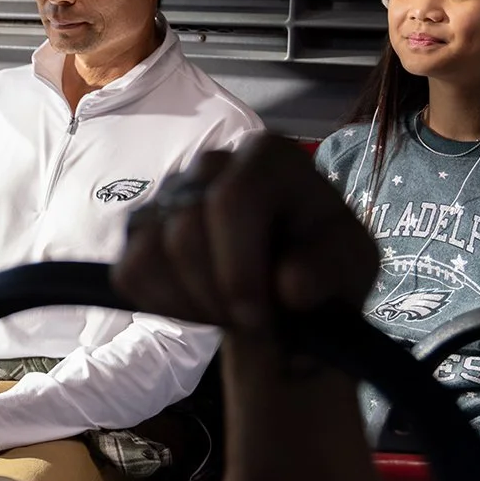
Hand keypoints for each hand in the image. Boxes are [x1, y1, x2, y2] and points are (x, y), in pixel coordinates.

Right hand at [112, 134, 376, 336]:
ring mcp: (169, 194)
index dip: (237, 268)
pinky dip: (162, 304)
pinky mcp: (140, 228)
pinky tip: (200, 308)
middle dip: (215, 293)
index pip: (231, 200)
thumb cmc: (323, 267)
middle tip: (249, 322)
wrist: (292, 286)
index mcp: (269, 158)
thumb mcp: (350, 270)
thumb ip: (328, 273)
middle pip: (184, 229)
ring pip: (152, 252)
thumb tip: (288, 285)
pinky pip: (129, 272)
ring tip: (229, 314)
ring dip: (191, 302)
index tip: (257, 316)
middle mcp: (213, 163)